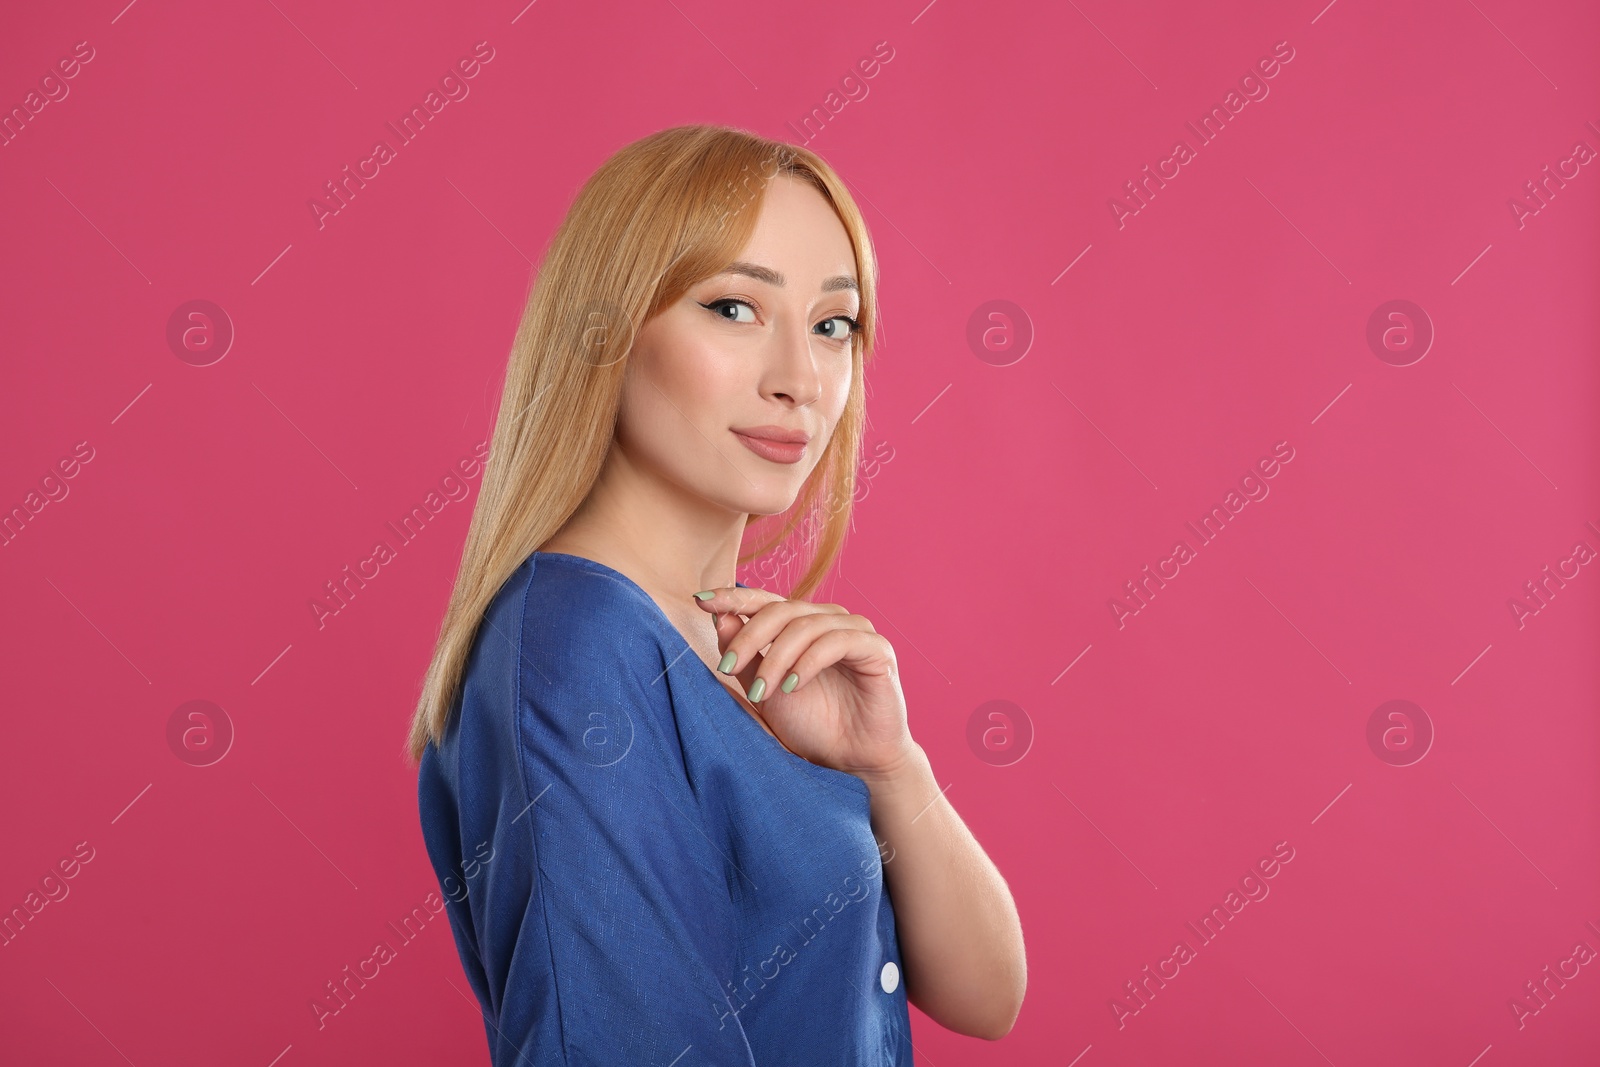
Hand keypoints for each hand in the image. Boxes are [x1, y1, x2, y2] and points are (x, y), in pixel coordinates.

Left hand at [693, 586, 916, 781]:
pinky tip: (793, 686)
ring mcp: (854, 631)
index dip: (732, 597)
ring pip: (805, 625)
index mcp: (800, 625)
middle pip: (780, 610)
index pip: (764, 600)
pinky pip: (838, 641)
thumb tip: (718, 616)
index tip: (700, 601)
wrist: (852, 762)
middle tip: (727, 669)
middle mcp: (827, 620)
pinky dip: (809, 661)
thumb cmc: (811, 725)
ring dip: (776, 658)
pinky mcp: (877, 649)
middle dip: (748, 638)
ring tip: (763, 692)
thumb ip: (745, 656)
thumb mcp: (765, 691)